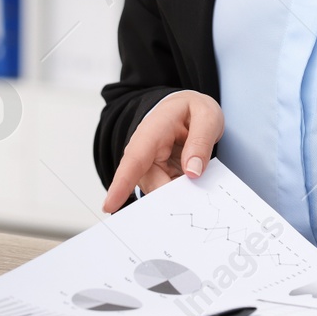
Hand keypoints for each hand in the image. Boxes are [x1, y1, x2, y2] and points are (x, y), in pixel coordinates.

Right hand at [101, 90, 223, 213]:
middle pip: (152, 185)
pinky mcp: (159, 178)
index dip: (121, 183)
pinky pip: (169, 194)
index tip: (110, 205)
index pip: (134, 159)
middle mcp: (144, 152)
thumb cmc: (192, 110)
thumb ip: (201, 141)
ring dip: (181, 194)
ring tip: (201, 182)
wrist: (186, 109)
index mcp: (153, 131)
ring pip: (161, 193)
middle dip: (173, 196)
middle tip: (198, 196)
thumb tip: (193, 172)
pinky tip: (195, 186)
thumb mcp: (206, 116)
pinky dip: (183, 195)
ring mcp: (150, 168)